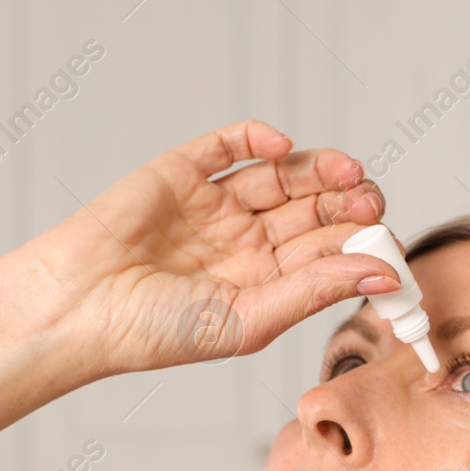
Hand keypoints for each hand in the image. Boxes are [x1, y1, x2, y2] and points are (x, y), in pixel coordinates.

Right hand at [33, 118, 396, 372]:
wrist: (78, 310)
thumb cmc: (153, 332)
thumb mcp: (249, 320)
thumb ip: (315, 290)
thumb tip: (382, 273)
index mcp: (264, 284)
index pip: (326, 256)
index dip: (360, 246)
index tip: (390, 246)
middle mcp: (245, 243)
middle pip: (312, 212)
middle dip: (347, 203)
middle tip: (372, 201)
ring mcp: (215, 205)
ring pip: (282, 176)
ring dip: (319, 169)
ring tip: (347, 172)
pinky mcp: (183, 172)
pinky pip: (229, 145)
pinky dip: (258, 138)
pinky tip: (284, 147)